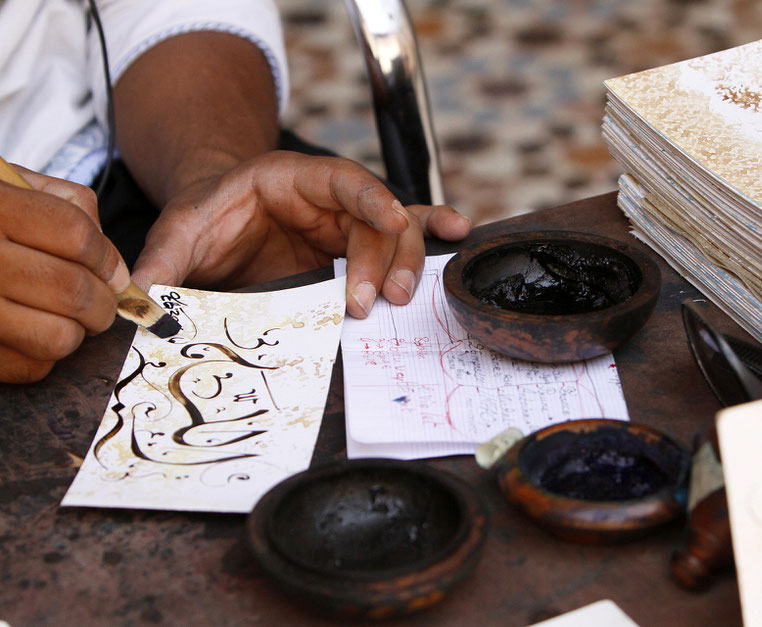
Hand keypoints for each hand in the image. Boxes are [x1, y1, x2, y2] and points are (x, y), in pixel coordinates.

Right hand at [0, 166, 128, 382]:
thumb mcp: (12, 183)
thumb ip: (68, 207)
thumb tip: (113, 268)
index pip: (75, 234)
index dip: (106, 258)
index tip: (113, 273)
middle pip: (73, 291)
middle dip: (103, 304)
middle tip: (101, 304)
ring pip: (57, 337)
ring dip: (76, 332)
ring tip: (68, 320)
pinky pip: (29, 367)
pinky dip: (44, 356)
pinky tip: (34, 334)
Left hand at [131, 151, 470, 316]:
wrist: (220, 221)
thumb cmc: (207, 217)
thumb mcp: (180, 232)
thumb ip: (166, 261)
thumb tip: (143, 303)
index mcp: (292, 180)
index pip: (342, 179)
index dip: (370, 197)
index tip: (392, 218)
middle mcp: (329, 200)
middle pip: (376, 218)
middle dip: (382, 256)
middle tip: (373, 299)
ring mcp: (347, 226)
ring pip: (394, 236)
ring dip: (405, 264)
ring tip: (400, 299)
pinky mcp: (353, 251)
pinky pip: (398, 241)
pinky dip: (428, 236)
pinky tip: (456, 234)